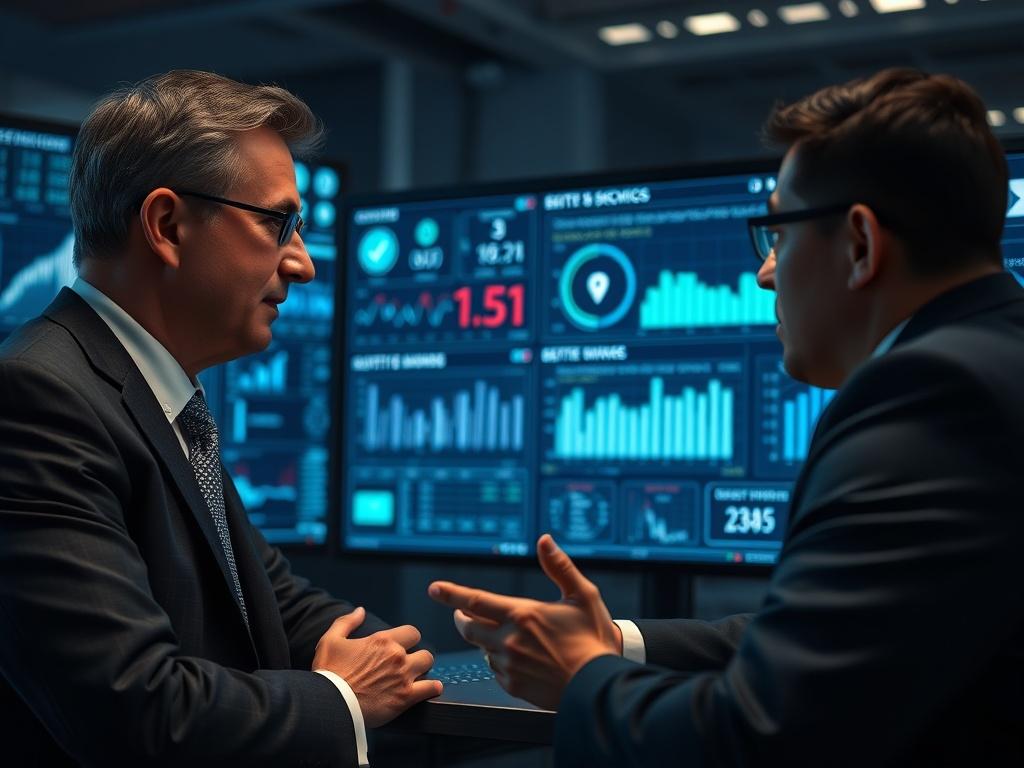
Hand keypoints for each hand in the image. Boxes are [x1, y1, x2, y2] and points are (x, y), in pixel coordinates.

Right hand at [311, 607, 441, 727]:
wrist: (329, 704)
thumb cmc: (329, 672)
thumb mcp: (331, 641)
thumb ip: (347, 622)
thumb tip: (360, 610)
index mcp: (382, 641)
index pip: (412, 632)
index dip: (408, 640)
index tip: (402, 647)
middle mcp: (397, 656)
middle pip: (424, 650)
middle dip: (417, 656)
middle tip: (407, 665)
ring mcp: (403, 677)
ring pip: (428, 666)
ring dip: (423, 671)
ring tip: (415, 678)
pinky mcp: (405, 698)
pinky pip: (432, 688)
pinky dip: (432, 688)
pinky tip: (428, 689)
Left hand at [428, 534, 619, 709]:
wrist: (600, 685)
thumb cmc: (594, 639)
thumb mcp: (583, 595)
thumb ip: (560, 566)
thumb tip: (545, 541)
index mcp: (522, 614)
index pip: (475, 601)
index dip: (451, 594)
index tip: (435, 589)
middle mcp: (509, 640)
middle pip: (468, 628)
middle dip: (461, 618)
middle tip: (463, 613)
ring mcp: (509, 666)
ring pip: (481, 649)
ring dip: (484, 639)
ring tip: (500, 635)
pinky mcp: (513, 686)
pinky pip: (495, 670)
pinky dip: (498, 660)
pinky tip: (516, 658)